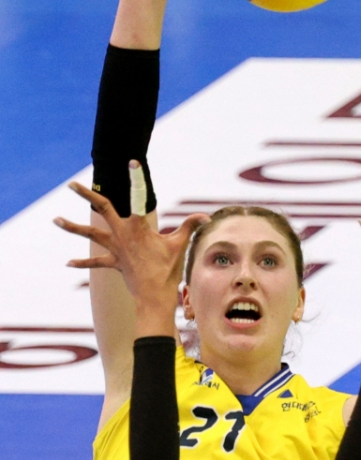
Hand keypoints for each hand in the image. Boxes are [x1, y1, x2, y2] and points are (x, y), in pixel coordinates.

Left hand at [57, 175, 206, 320]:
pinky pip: (96, 263)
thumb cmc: (168, 270)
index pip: (138, 198)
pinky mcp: (114, 263)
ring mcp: (115, 248)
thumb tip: (206, 217)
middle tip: (70, 184)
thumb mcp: (181, 245)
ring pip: (90, 234)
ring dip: (71, 227)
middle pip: (101, 209)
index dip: (136, 179)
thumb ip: (190, 227)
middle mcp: (122, 234)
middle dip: (85, 195)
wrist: (155, 296)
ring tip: (55, 220)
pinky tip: (68, 263)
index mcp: (138, 227)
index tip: (133, 163)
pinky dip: (83, 263)